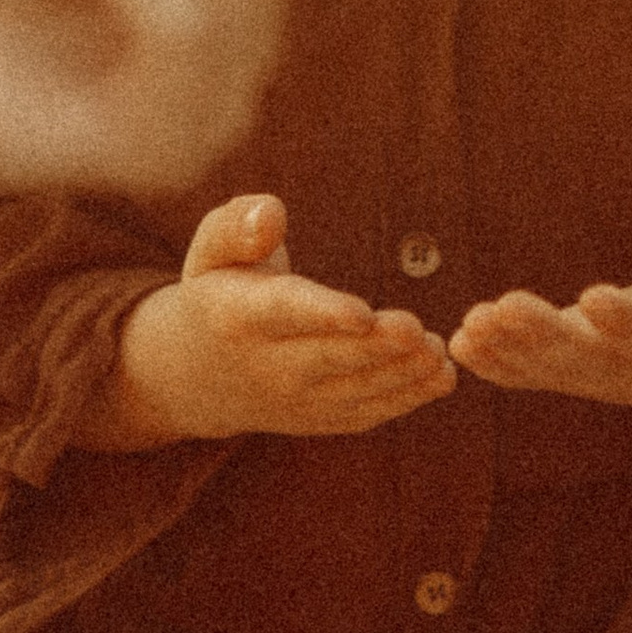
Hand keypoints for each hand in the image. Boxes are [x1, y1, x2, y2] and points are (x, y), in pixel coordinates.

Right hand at [77, 187, 454, 447]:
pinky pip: (364, 413)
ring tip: (437, 351)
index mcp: (237, 316)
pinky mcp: (319, 419)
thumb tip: (272, 213)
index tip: (362, 312)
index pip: (283, 313)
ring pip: (353, 391)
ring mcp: (294, 401)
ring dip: (399, 374)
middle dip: (374, 347)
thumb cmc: (217, 290)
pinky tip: (439, 377)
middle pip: (327, 358)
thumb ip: (236, 225)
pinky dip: (404, 399)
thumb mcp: (210, 250)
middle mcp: (265, 366)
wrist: (192, 375)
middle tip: (417, 331)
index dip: (323, 313)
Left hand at [451, 245, 631, 462]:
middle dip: (545, 333)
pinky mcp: (572, 373)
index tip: (595, 296)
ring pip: (550, 369)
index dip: (623, 319)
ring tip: (472, 324)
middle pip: (586, 357)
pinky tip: (462, 342)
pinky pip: (531, 377)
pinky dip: (496, 364)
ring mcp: (598, 375)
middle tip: (506, 307)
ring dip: (509, 348)